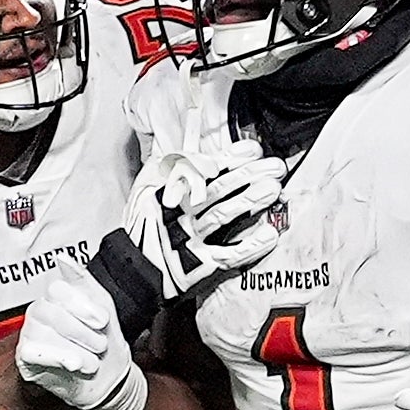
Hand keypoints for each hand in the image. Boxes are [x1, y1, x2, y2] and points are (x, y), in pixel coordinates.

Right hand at [16, 259, 135, 409]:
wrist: (109, 379)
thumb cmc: (104, 341)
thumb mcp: (102, 304)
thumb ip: (83, 279)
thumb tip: (62, 258)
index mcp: (57, 298)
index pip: (58, 290)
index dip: (81, 305)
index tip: (102, 321)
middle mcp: (40, 313)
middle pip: (50, 312)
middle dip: (80, 331)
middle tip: (99, 345)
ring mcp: (31, 334)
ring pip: (42, 334)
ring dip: (75, 349)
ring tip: (91, 361)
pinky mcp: (26, 358)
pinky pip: (31, 352)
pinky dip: (56, 357)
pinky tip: (72, 364)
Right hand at [125, 139, 286, 296]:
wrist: (134, 263)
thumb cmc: (144, 222)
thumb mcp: (149, 184)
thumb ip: (173, 164)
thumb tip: (197, 147)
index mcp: (171, 190)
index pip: (204, 170)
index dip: (232, 158)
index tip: (254, 151)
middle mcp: (181, 212)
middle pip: (219, 189)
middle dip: (250, 175)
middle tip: (275, 167)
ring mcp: (190, 237)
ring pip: (224, 215)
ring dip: (251, 201)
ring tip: (274, 189)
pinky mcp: (198, 262)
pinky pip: (228, 254)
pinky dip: (250, 245)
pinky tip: (269, 234)